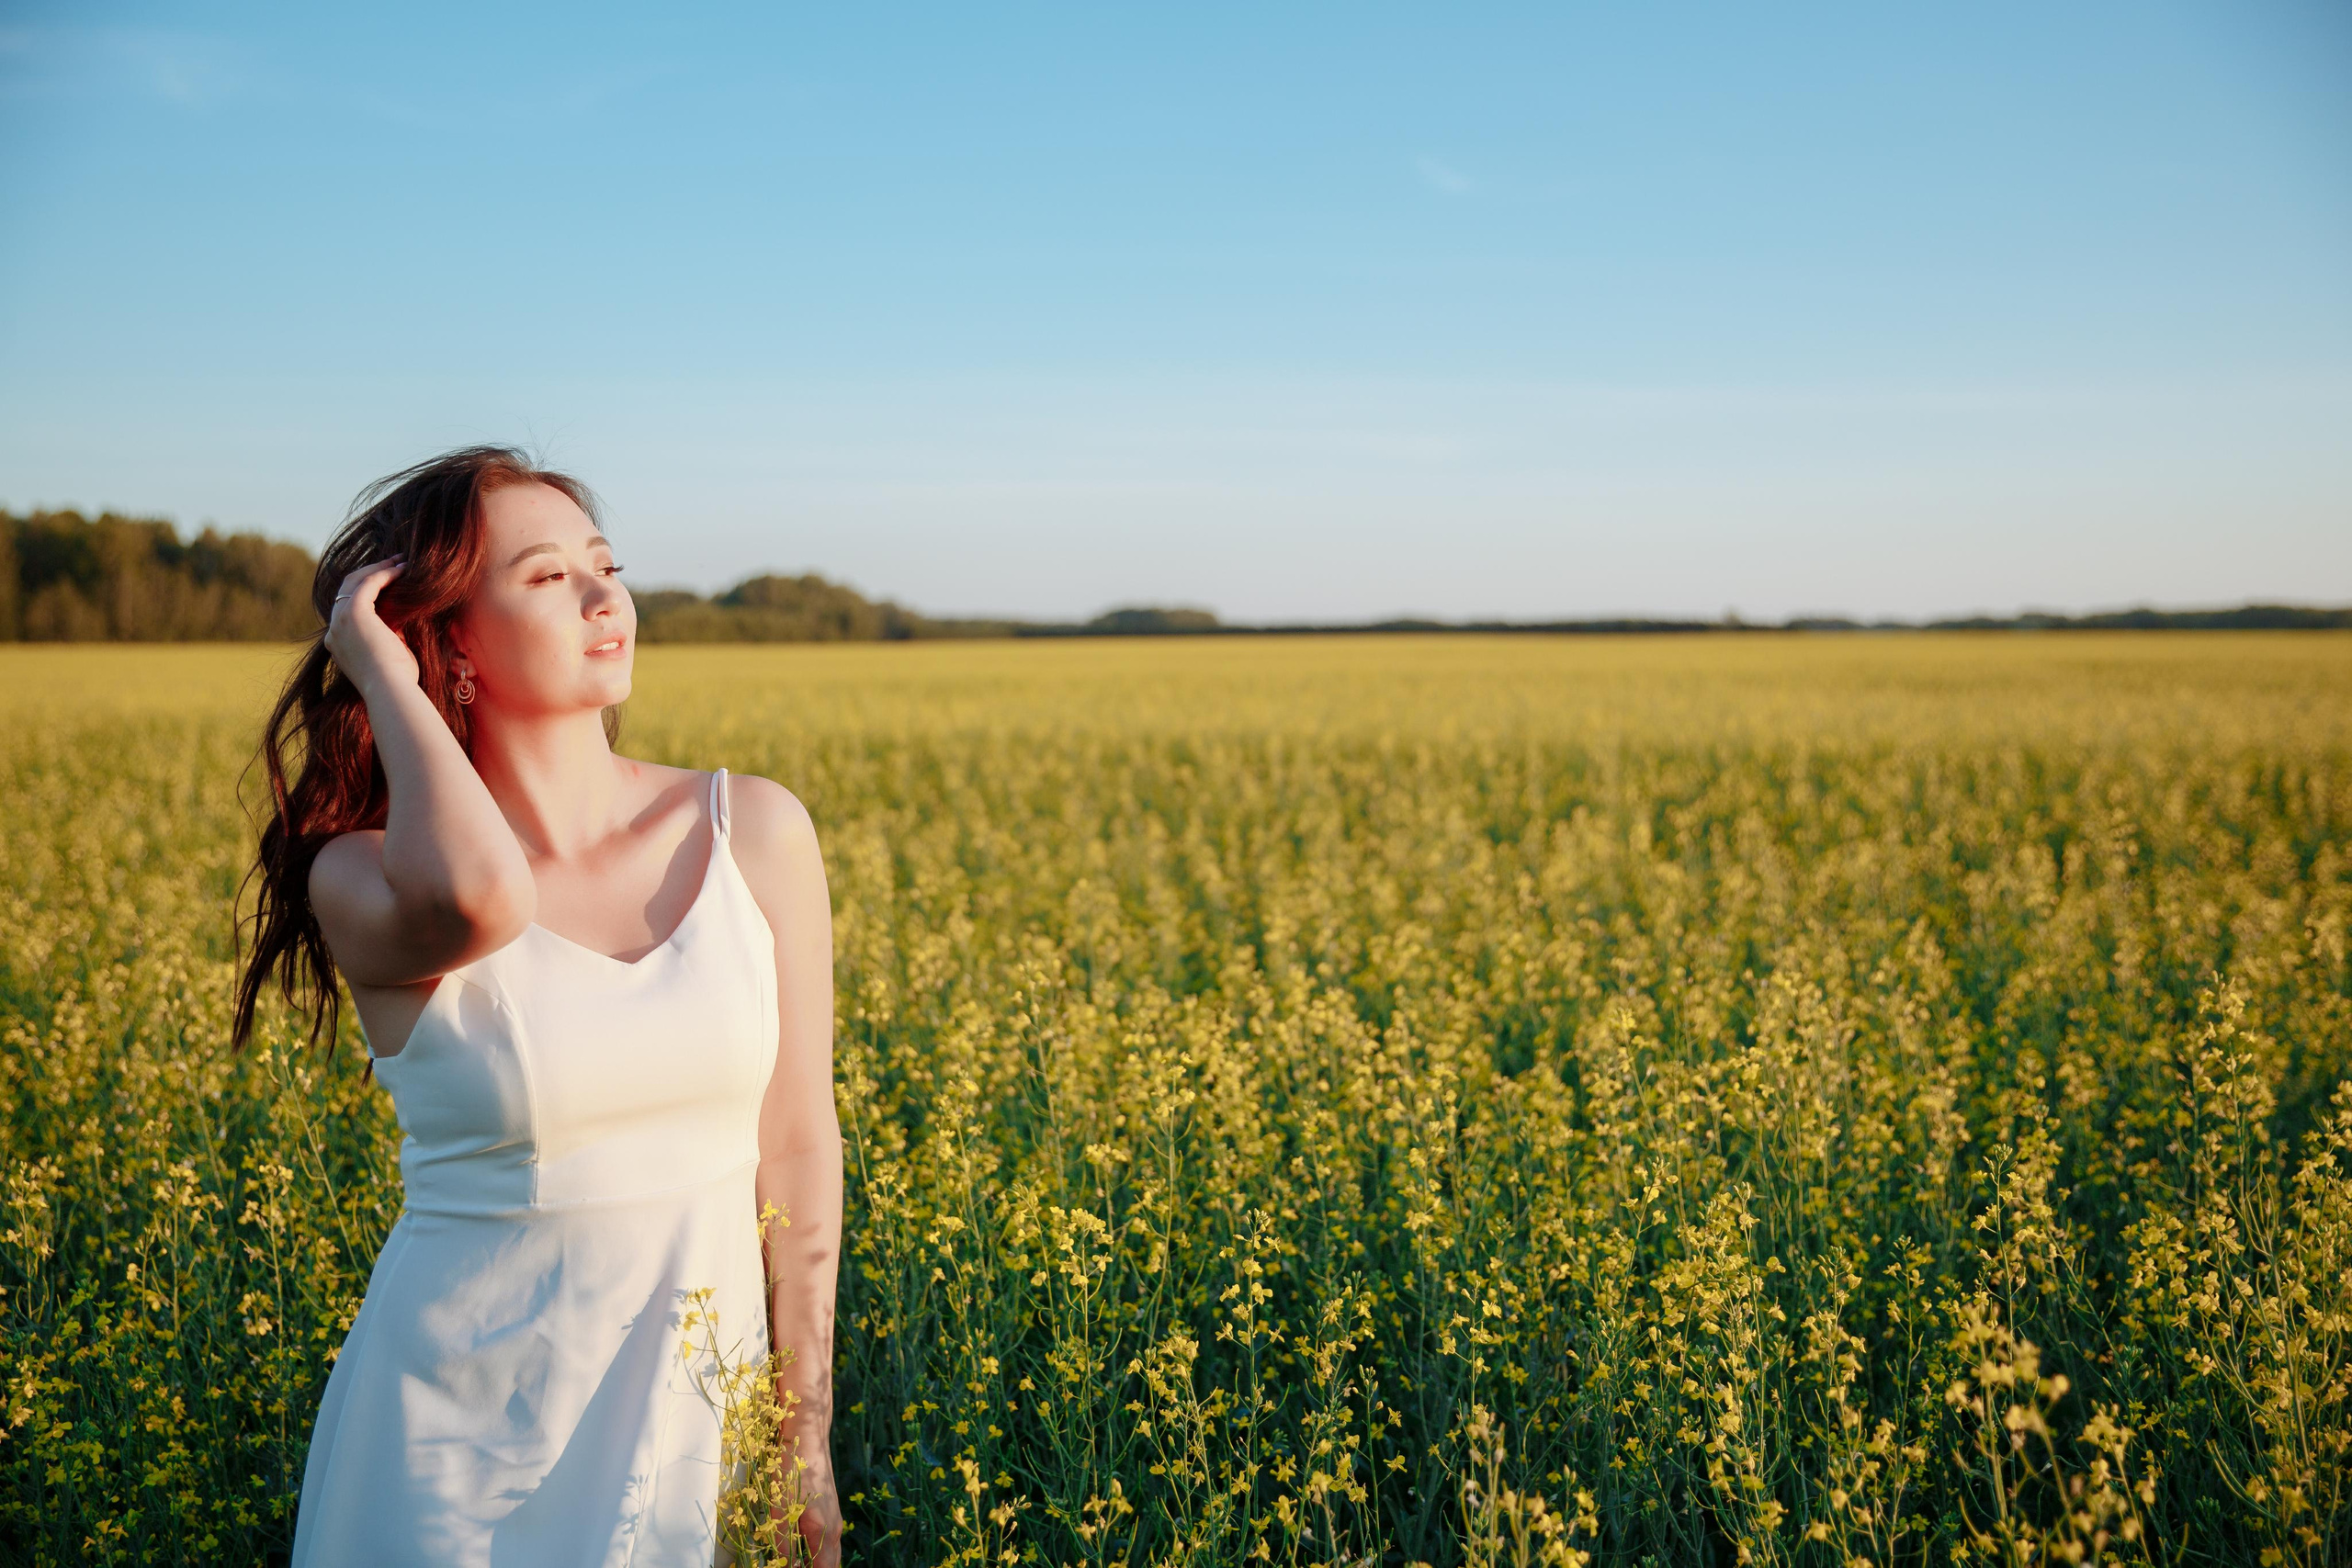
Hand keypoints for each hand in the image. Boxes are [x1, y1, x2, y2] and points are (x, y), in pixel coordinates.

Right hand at [323, 556, 416, 699]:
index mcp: (338, 644)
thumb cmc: (397, 681)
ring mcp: (340, 621)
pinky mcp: (353, 613)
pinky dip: (384, 573)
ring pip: (355, 582)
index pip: (346, 608)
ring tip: (400, 561)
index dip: (365, 591)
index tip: (386, 582)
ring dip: (378, 569)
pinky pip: (368, 583)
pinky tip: (401, 569)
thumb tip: (400, 621)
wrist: (389, 690)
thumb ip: (387, 636)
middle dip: (370, 574)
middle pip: (346, 591)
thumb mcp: (387, 656)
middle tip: (393, 564)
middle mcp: (333, 631)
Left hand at [772, 1440, 841, 1566]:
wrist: (809, 1436)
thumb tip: (785, 1566)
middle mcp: (834, 1528)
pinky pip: (826, 1540)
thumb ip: (783, 1541)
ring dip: (816, 1562)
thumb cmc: (794, 1471)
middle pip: (830, 1564)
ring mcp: (833, 1518)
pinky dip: (816, 1551)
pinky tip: (801, 1546)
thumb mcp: (782, 1508)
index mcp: (824, 1532)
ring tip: (798, 1562)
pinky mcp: (828, 1508)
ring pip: (829, 1552)